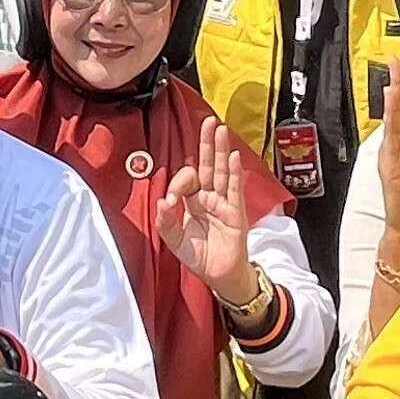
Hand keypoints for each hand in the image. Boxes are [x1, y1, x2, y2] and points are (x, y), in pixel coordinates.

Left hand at [156, 116, 256, 301]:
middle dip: (207, 144)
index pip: (188, 180)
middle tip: (207, 121)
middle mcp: (209, 198)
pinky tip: (232, 156)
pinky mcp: (235, 212)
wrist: (219, 276)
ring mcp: (224, 203)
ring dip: (221, 150)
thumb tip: (163, 202)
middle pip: (208, 165)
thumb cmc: (200, 257)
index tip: (172, 199)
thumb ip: (165, 222)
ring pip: (222, 172)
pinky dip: (234, 173)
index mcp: (193, 202)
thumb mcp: (174, 241)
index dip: (178, 182)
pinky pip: (234, 189)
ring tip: (220, 129)